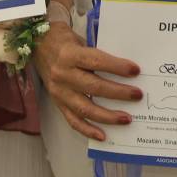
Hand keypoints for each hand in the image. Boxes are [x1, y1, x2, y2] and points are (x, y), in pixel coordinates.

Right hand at [31, 21, 140, 142]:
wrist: (38, 45)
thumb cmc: (65, 41)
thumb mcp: (81, 40)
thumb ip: (99, 54)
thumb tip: (127, 69)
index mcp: (70, 55)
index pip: (96, 61)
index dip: (117, 67)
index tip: (136, 71)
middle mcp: (62, 74)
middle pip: (93, 87)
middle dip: (118, 93)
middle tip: (138, 95)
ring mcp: (59, 92)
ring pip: (84, 108)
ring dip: (107, 116)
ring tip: (127, 119)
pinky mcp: (57, 103)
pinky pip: (73, 120)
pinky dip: (88, 129)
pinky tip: (103, 135)